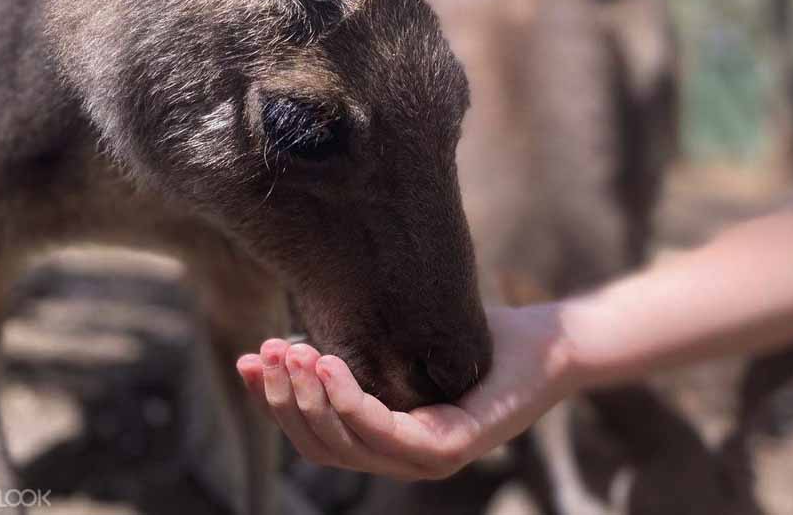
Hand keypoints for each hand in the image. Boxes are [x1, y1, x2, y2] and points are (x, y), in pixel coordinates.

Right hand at [236, 304, 574, 480]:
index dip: (273, 403)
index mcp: (388, 440)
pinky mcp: (453, 447)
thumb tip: (291, 333)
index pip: (315, 436)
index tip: (244, 360)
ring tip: (288, 354)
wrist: (547, 342)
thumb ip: (356, 351)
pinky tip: (326, 363)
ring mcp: (429, 459)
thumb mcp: (403, 342)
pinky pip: (387, 432)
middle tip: (261, 352)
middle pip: (321, 446)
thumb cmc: (479, 338)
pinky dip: (350, 402)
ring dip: (308, 400)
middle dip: (282, 401)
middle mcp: (404, 459)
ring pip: (347, 443)